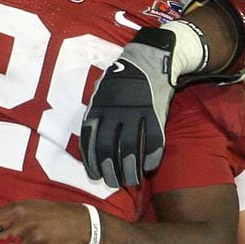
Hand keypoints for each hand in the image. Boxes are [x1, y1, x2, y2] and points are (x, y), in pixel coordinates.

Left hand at [80, 26, 175, 187]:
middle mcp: (114, 112)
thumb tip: (90, 144)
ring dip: (130, 169)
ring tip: (131, 181)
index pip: (90, 141)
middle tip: (114, 183)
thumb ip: (96, 116)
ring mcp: (135, 113)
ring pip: (130, 148)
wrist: (148, 60)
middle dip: (110, 170)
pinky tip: (149, 167)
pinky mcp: (155, 114)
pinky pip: (153, 141)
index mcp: (98, 107)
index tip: (95, 175)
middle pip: (108, 148)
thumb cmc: (120, 81)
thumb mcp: (100, 94)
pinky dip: (151, 157)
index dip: (92, 162)